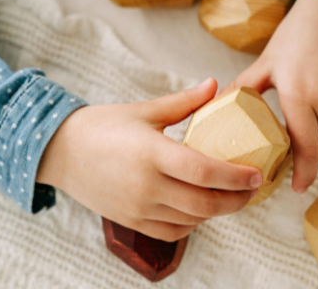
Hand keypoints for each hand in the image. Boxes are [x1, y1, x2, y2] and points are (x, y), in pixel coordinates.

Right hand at [36, 78, 262, 241]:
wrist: (59, 151)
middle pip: (204, 203)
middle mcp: (145, 185)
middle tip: (251, 189)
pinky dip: (192, 223)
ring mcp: (137, 207)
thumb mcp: (144, 110)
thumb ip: (184, 102)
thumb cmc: (101, 126)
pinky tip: (200, 209)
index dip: (235, 176)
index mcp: (151, 153)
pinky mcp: (130, 220)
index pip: (203, 171)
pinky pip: (171, 231)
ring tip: (229, 196)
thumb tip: (215, 85)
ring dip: (216, 212)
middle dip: (235, 199)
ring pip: (191, 220)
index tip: (257, 175)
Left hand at [221, 0, 317, 192]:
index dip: (302, 173)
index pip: (305, 149)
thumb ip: (243, 88)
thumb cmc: (297, 33)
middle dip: (312, 154)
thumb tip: (214, 107)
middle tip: (300, 147)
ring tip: (317, 121)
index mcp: (300, 95)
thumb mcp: (266, 61)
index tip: (296, 187)